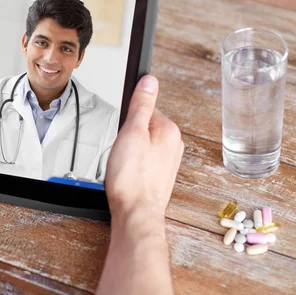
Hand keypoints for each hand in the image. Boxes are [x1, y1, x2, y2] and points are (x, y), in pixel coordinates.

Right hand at [104, 75, 183, 221]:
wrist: (135, 213)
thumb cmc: (132, 178)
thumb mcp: (131, 132)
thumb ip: (141, 105)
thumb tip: (149, 81)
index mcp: (169, 130)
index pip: (144, 110)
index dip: (128, 121)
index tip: (123, 135)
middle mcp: (173, 144)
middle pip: (143, 127)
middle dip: (128, 138)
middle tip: (122, 153)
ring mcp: (168, 161)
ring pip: (142, 145)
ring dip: (129, 153)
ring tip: (124, 167)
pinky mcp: (160, 175)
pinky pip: (143, 161)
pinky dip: (133, 166)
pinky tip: (128, 176)